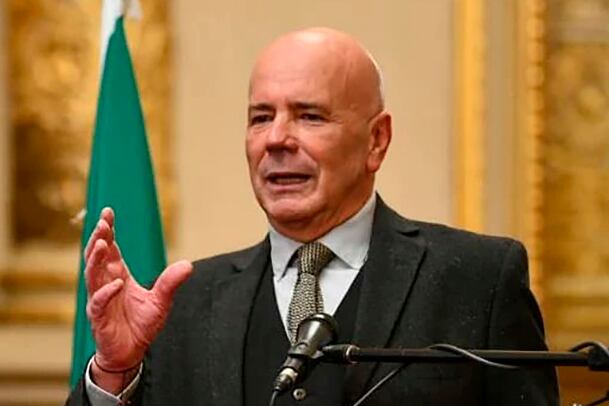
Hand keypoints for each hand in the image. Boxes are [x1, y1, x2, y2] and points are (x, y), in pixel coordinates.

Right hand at [84, 207, 191, 389]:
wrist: (130, 352)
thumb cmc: (141, 324)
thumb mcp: (161, 301)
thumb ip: (170, 282)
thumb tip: (188, 264)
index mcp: (118, 275)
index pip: (111, 248)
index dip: (108, 231)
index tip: (108, 212)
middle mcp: (106, 284)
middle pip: (97, 256)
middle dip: (99, 238)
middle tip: (103, 222)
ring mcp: (100, 299)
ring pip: (92, 275)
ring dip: (97, 259)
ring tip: (102, 243)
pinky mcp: (99, 317)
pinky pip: (99, 302)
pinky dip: (106, 292)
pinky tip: (116, 284)